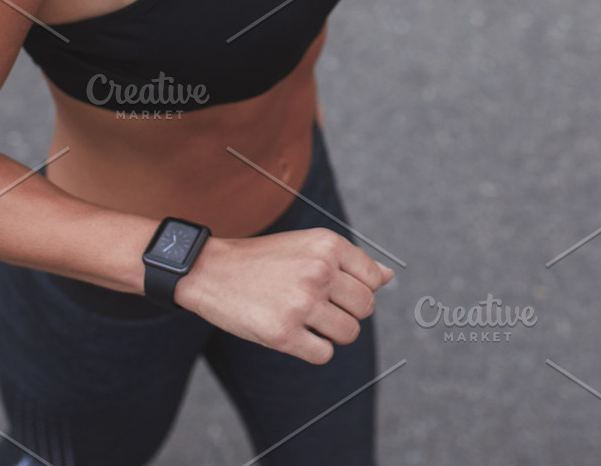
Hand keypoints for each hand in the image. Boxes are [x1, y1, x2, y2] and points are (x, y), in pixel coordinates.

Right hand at [175, 228, 394, 364]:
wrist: (211, 271)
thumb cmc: (265, 260)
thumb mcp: (308, 246)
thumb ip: (351, 261)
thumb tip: (389, 277)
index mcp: (327, 245)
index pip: (374, 280)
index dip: (357, 289)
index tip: (333, 289)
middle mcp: (318, 271)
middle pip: (365, 308)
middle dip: (346, 312)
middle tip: (318, 307)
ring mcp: (301, 303)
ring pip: (348, 333)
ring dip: (331, 333)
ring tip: (306, 320)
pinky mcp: (284, 334)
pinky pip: (324, 354)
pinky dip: (313, 349)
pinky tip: (294, 333)